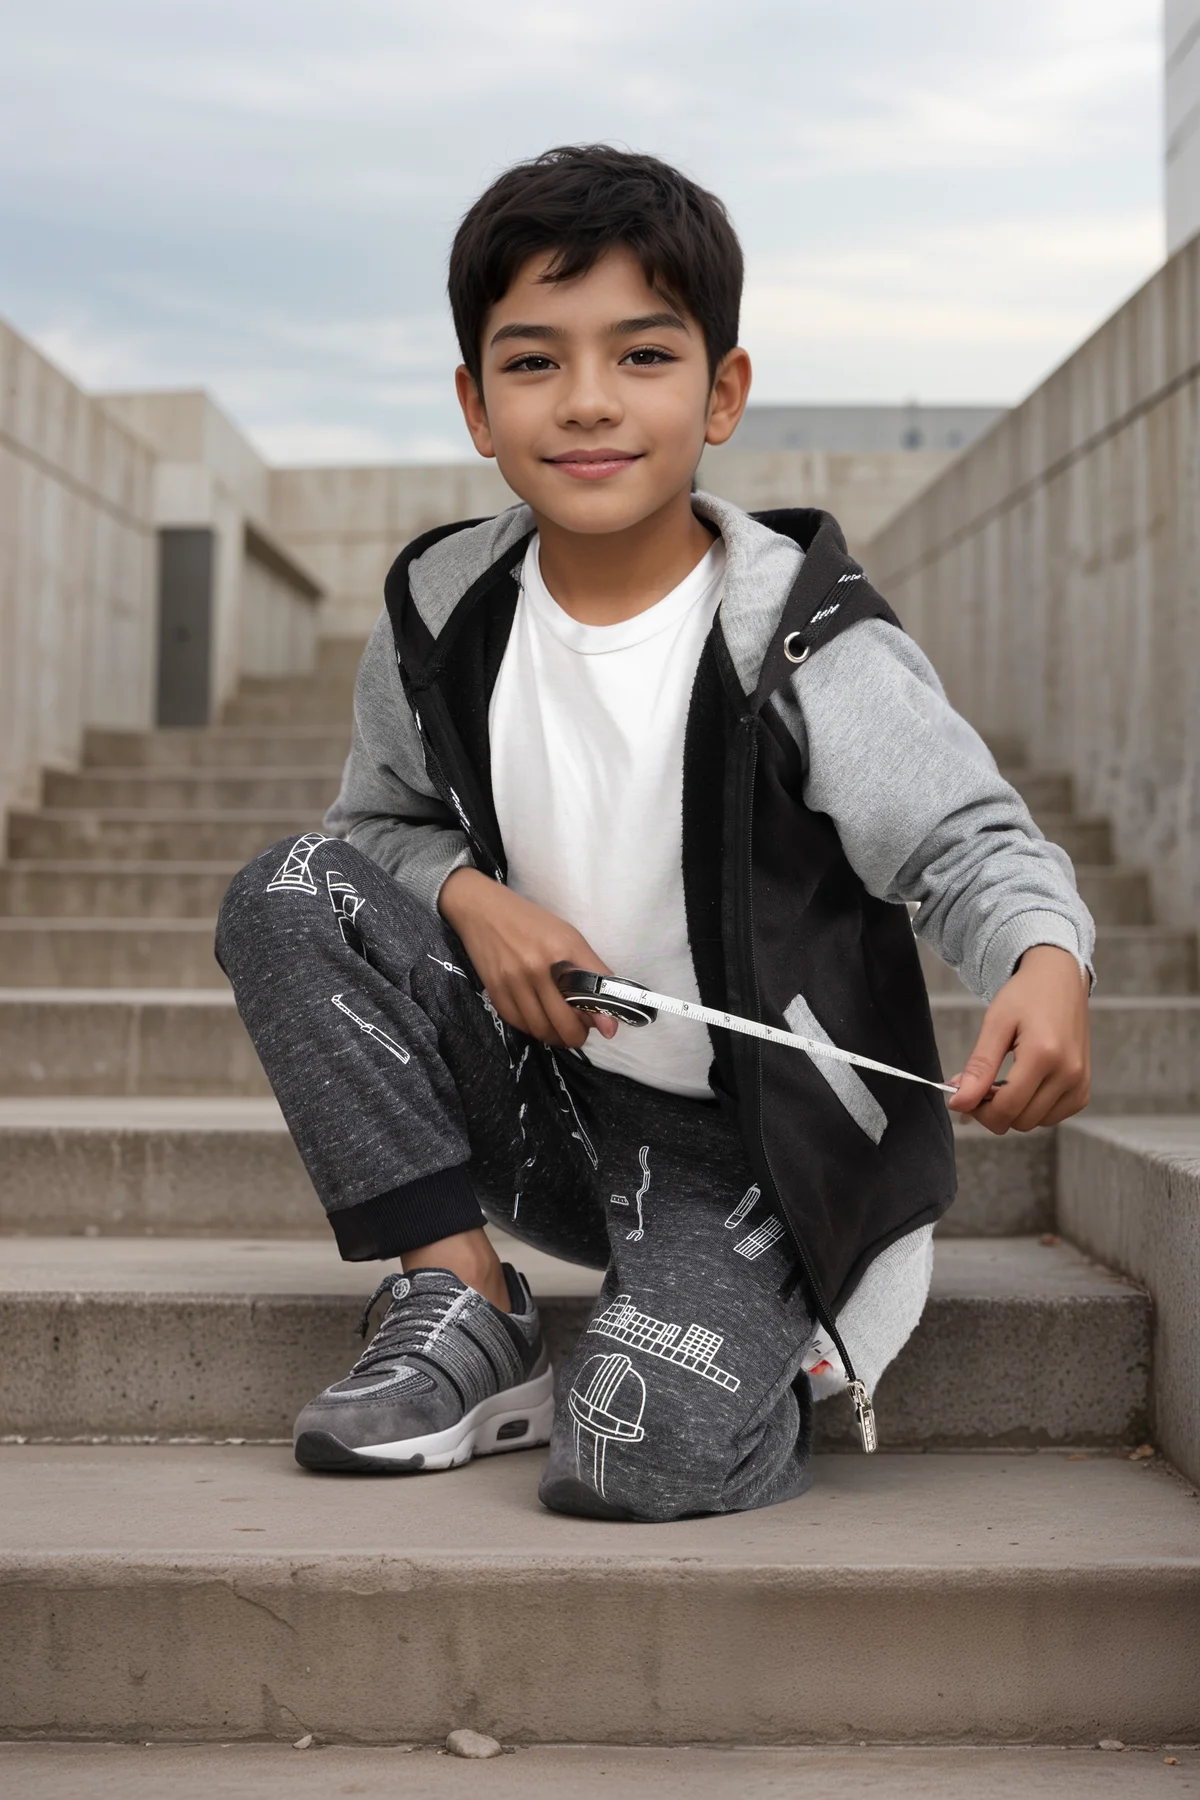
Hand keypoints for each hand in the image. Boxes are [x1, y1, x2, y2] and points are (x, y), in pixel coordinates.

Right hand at [438, 867, 618, 1049]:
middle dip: (576, 1035)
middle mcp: (536, 967)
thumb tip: (609, 1016)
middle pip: (563, 1021)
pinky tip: (539, 1022)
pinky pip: (518, 1023)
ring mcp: (512, 980)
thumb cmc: (532, 922)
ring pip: (540, 1028)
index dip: (600, 1018)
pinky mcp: (494, 990)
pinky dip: (532, 1029)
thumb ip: (592, 972)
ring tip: (560, 1031)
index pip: (591, 992)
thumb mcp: (568, 937)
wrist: (483, 910)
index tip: (606, 1028)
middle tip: (580, 1032)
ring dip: (554, 1037)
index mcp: (562, 949)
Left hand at [947, 944, 1089, 1133]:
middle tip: (979, 1085)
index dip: (977, 1110)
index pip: (1006, 1108)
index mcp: (1045, 1055)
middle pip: (1020, 1120)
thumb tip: (959, 1103)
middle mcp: (1069, 1073)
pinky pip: (1053, 1117)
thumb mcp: (995, 1024)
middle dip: (992, 1110)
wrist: (1059, 979)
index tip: (961, 1097)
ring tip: (1001, 1082)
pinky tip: (1022, 1085)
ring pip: (1035, 1123)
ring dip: (1013, 1111)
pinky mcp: (1084, 1088)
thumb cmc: (1025, 995)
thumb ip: (978, 1067)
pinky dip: (1033, 1110)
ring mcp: (1080, 1082)